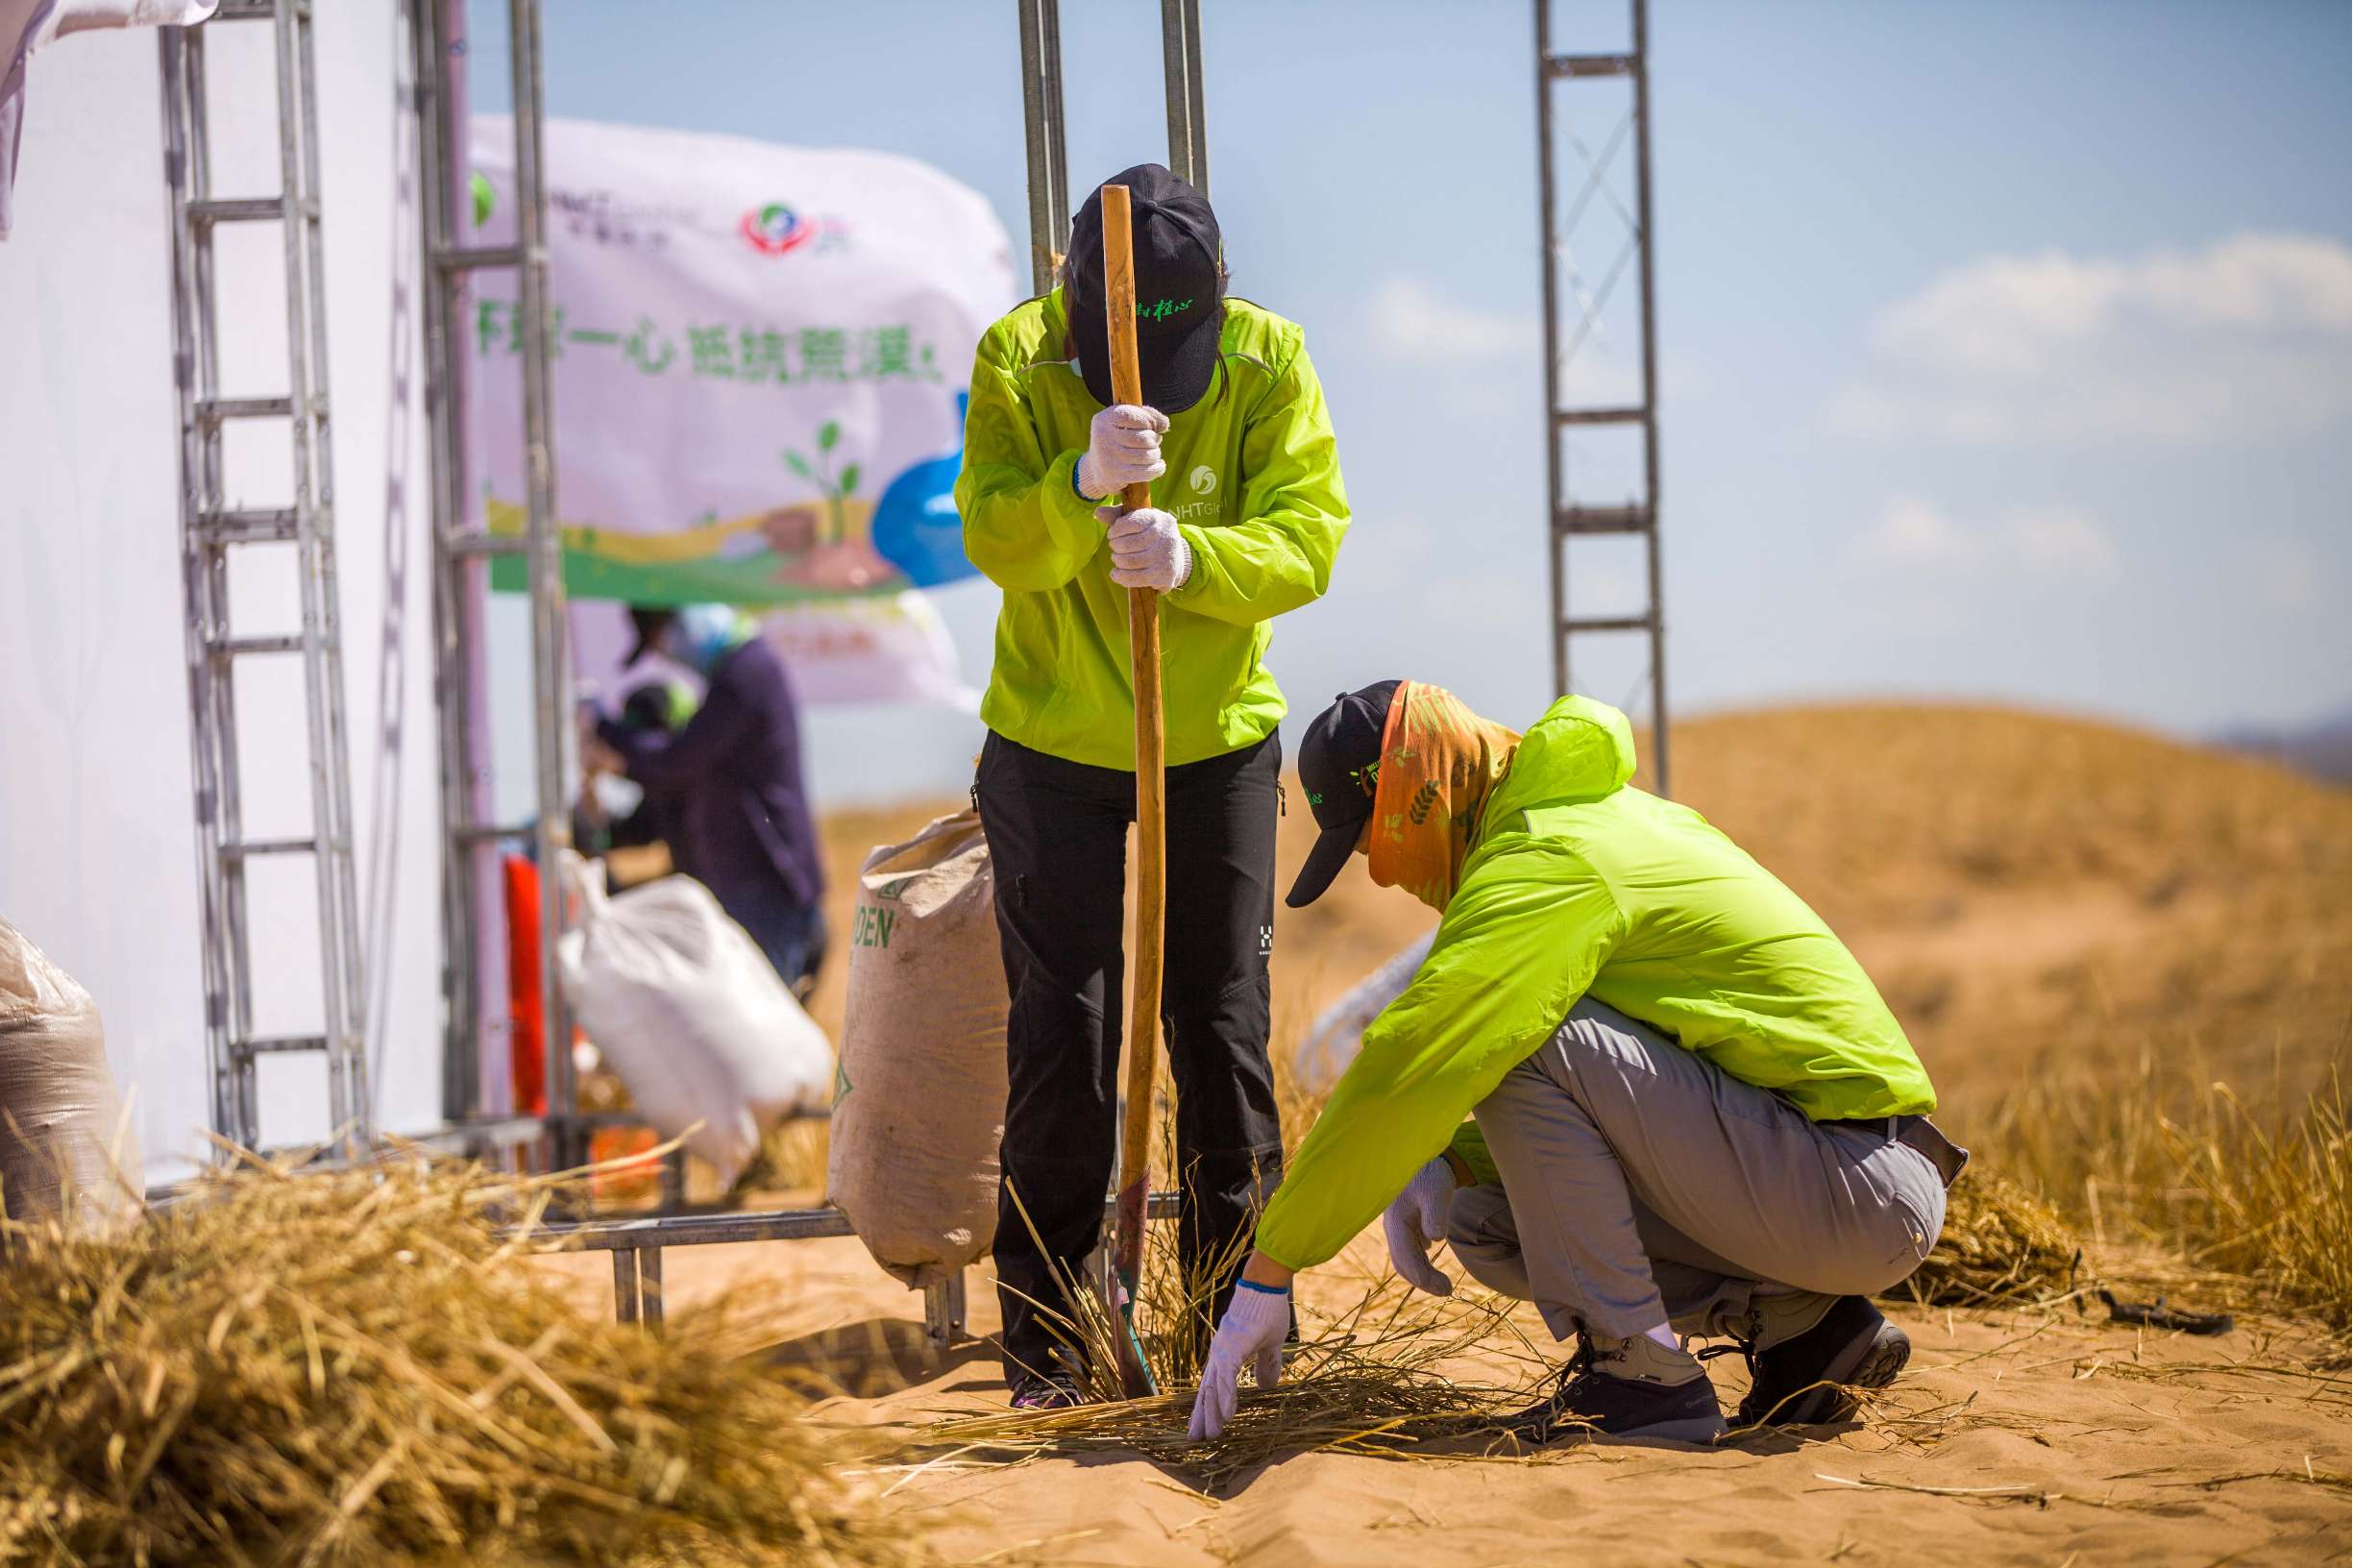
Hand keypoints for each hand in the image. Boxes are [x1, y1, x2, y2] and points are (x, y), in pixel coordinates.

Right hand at [1076, 403, 1167, 497]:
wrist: (1096, 467)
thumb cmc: (1118, 439)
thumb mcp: (1125, 421)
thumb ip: (1147, 415)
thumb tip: (1164, 425)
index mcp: (1105, 419)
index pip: (1134, 416)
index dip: (1149, 420)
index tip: (1152, 425)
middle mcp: (1104, 437)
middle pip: (1144, 438)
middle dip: (1155, 439)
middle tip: (1153, 441)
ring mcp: (1109, 458)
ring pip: (1147, 455)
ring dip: (1156, 454)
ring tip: (1153, 453)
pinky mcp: (1116, 475)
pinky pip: (1147, 472)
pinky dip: (1158, 468)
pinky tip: (1158, 465)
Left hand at [1100, 505, 1191, 591]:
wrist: (1177, 558)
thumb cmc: (1150, 534)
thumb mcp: (1138, 520)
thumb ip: (1117, 515)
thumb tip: (1098, 512)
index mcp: (1157, 518)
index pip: (1130, 523)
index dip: (1115, 530)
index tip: (1113, 534)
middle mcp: (1164, 536)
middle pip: (1126, 544)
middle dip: (1115, 546)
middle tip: (1115, 547)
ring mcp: (1164, 557)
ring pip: (1128, 561)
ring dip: (1117, 561)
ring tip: (1117, 558)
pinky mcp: (1163, 575)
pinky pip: (1133, 578)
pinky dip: (1120, 576)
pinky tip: (1116, 573)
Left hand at [1187, 1281, 1289, 1440]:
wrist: (1266, 1284)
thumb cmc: (1267, 1310)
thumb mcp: (1270, 1345)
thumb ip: (1266, 1365)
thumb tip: (1266, 1387)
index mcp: (1226, 1354)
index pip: (1213, 1386)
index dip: (1207, 1407)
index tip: (1204, 1427)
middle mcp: (1219, 1354)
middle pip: (1206, 1391)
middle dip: (1201, 1417)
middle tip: (1196, 1441)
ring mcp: (1223, 1350)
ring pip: (1213, 1387)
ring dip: (1211, 1413)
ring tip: (1210, 1436)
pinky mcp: (1233, 1346)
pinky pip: (1228, 1377)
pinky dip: (1226, 1396)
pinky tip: (1227, 1415)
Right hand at [1382, 1156, 1458, 1297]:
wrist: (1424, 1157)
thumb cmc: (1431, 1172)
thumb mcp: (1436, 1190)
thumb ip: (1435, 1215)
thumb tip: (1435, 1240)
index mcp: (1396, 1221)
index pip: (1405, 1257)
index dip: (1422, 1276)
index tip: (1442, 1288)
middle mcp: (1393, 1227)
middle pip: (1403, 1262)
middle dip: (1423, 1280)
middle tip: (1447, 1291)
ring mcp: (1398, 1227)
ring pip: (1406, 1258)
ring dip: (1423, 1274)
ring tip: (1444, 1285)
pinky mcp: (1406, 1225)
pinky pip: (1410, 1250)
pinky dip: (1421, 1263)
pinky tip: (1433, 1266)